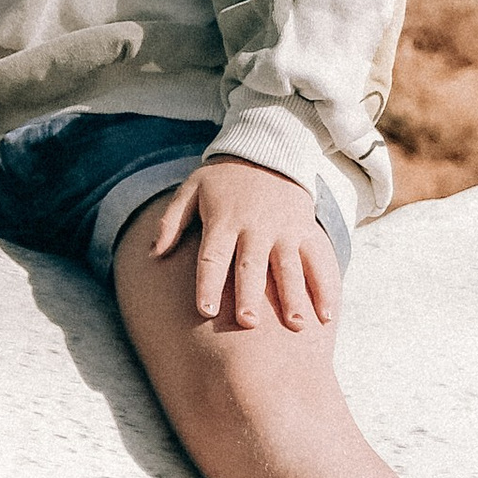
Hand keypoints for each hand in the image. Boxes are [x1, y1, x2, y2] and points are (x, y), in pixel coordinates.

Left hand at [149, 159, 339, 332]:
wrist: (268, 151)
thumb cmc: (223, 179)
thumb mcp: (191, 189)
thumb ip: (171, 222)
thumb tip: (151, 255)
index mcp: (224, 221)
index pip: (213, 256)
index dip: (209, 283)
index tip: (206, 310)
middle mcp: (256, 227)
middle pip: (251, 266)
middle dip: (250, 295)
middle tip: (248, 324)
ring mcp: (285, 230)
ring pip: (289, 267)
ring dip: (293, 298)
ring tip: (296, 326)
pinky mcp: (307, 231)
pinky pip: (318, 262)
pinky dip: (325, 289)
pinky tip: (326, 317)